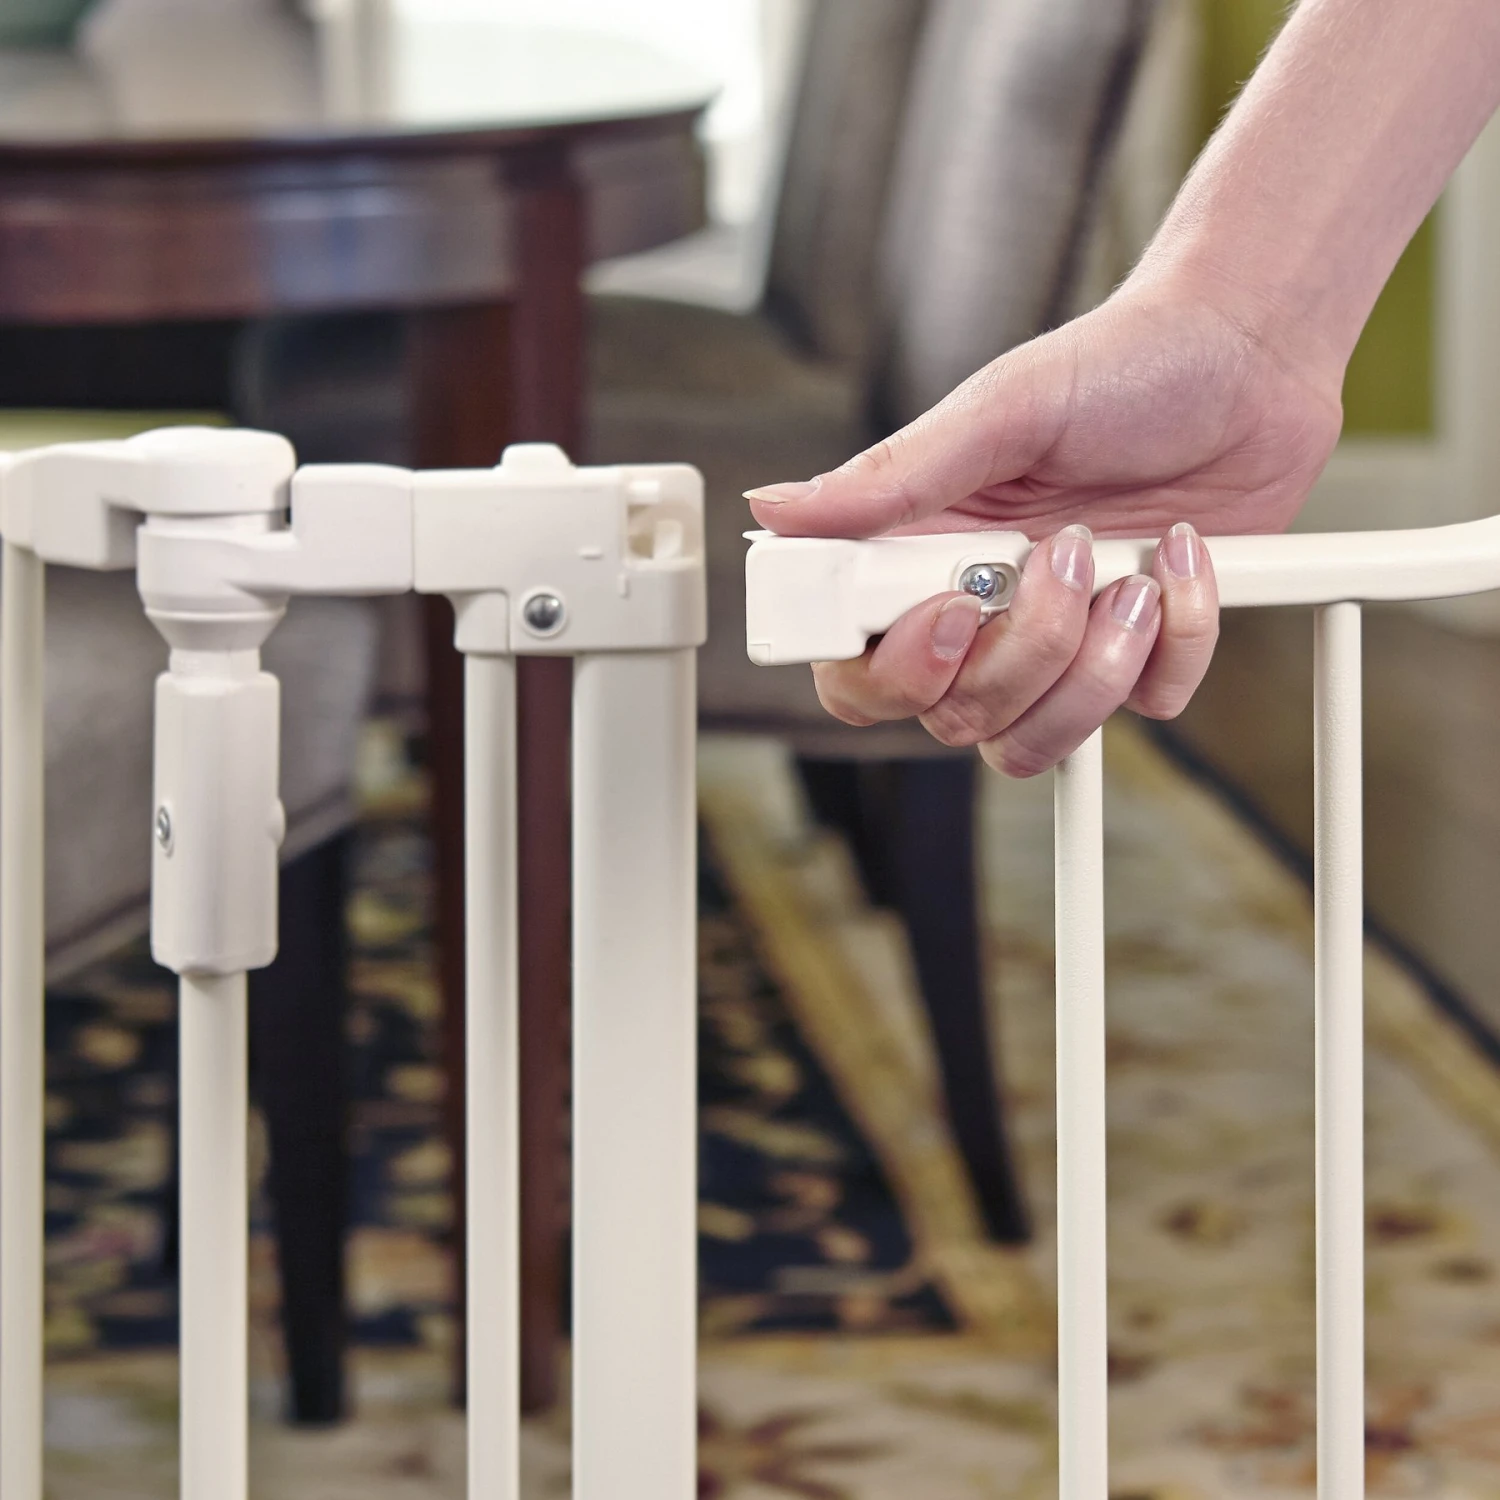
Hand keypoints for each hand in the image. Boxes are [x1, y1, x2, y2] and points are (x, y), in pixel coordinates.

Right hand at [745, 278, 1343, 775]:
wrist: (1249, 355)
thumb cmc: (1121, 365)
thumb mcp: (1000, 411)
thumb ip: (890, 479)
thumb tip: (772, 511)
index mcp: (924, 559)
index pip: (860, 672)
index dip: (894, 673)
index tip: (951, 609)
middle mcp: (982, 613)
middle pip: (952, 720)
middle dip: (1021, 654)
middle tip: (1065, 554)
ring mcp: (1061, 642)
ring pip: (1039, 739)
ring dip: (1096, 665)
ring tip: (1131, 573)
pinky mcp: (1141, 653)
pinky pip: (1148, 707)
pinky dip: (1180, 637)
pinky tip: (1186, 557)